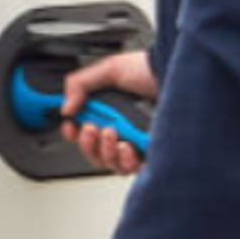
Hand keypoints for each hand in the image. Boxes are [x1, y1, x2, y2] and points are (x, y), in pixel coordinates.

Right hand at [60, 48, 156, 176]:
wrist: (174, 73)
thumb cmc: (149, 70)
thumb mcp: (109, 69)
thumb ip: (80, 84)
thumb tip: (65, 108)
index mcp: (108, 113)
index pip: (83, 133)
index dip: (73, 134)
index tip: (71, 127)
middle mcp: (121, 130)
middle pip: (93, 152)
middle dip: (88, 143)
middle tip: (92, 128)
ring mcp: (136, 144)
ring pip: (110, 163)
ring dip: (105, 151)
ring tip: (112, 134)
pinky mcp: (151, 154)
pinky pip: (131, 169)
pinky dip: (125, 161)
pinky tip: (127, 148)